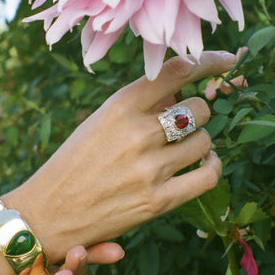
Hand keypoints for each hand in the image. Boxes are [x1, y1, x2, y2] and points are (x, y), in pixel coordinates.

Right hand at [4, 51, 236, 262]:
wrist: (48, 212)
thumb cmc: (75, 161)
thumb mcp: (100, 120)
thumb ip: (141, 105)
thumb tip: (184, 92)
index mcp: (119, 106)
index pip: (177, 72)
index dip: (209, 62)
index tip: (227, 61)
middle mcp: (137, 133)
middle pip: (199, 109)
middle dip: (195, 114)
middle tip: (181, 124)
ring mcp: (149, 169)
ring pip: (205, 142)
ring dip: (199, 143)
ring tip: (182, 149)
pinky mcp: (158, 201)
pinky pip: (208, 175)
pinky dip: (212, 167)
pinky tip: (203, 164)